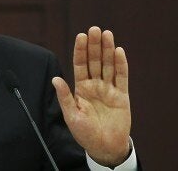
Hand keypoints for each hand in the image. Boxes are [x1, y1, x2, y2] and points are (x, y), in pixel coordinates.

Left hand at [52, 27, 130, 166]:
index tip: (81, 36)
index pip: (80, 65)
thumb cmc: (85, 133)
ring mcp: (109, 89)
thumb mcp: (71, 116)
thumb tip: (55, 79)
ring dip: (108, 50)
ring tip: (107, 34)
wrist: (104, 147)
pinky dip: (121, 64)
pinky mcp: (122, 95)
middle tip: (95, 29)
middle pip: (94, 61)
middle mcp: (95, 85)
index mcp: (81, 88)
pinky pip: (121, 77)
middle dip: (94, 45)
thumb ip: (65, 97)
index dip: (81, 50)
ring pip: (108, 65)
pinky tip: (119, 51)